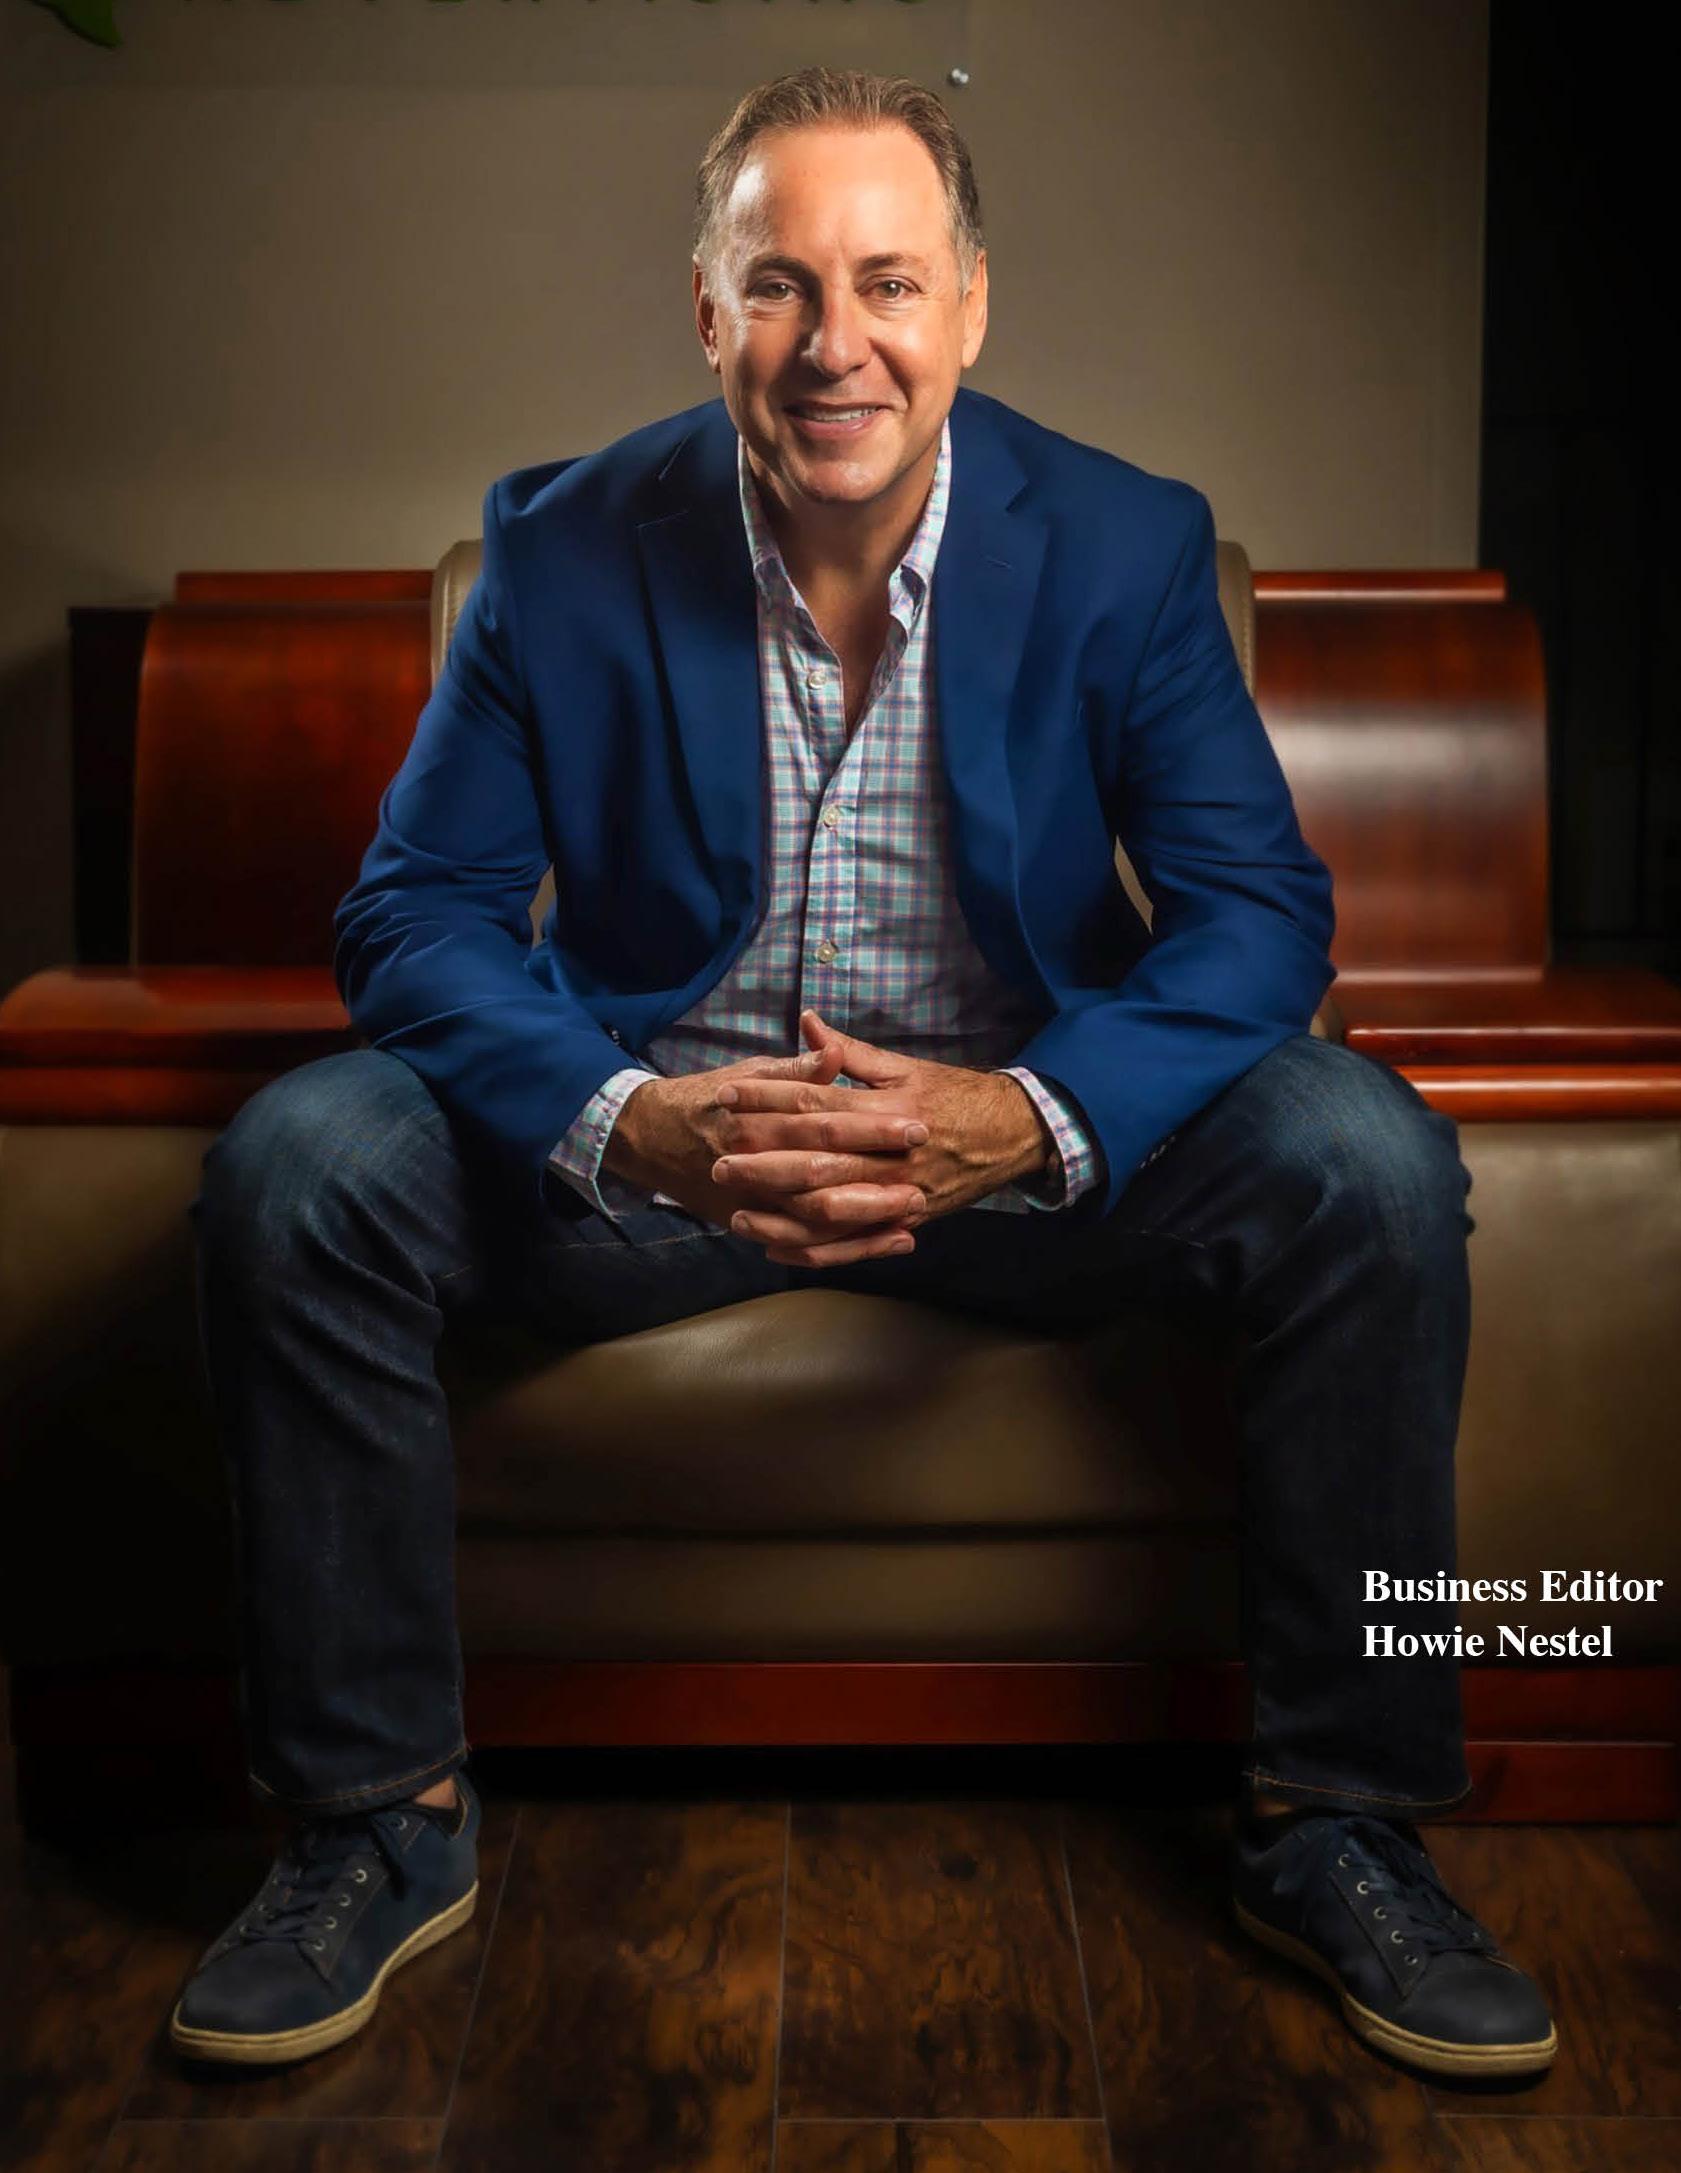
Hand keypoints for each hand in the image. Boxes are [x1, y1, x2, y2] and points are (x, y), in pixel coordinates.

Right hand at [602, 1036, 930, 1262]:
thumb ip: (797, 1069)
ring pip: (815, 1222)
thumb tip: (835, 1053)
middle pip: (824, 1176)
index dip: (873, 1126)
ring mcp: (752, 1202)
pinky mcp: (753, 1225)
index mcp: (759, 1119)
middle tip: (925, 1177)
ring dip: (867, 1222)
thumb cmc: (710, 1099)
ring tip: (913, 1217)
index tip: (917, 1124)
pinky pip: (804, 1247)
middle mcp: (755, 1164)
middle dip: (878, 1179)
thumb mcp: (751, 1073)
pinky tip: (885, 1244)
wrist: (652, 1138)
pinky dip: (846, 1250)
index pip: (825, 1122)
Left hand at [712, 1008, 1051, 1266]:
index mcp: (886, 1110)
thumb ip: (852, 1052)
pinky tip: (776, 1249)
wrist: (1012, 1135)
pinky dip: (814, 1250)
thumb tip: (808, 1024)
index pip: (817, 1102)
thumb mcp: (905, 1068)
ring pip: (831, 1212)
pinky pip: (853, 1244)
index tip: (729, 1096)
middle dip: (763, 1164)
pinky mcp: (905, 1221)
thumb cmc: (955, 1096)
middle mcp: (890, 1156)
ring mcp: (897, 1194)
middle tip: (719, 1161)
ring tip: (737, 1214)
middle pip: (816, 1162)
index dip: (770, 1098)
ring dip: (781, 1216)